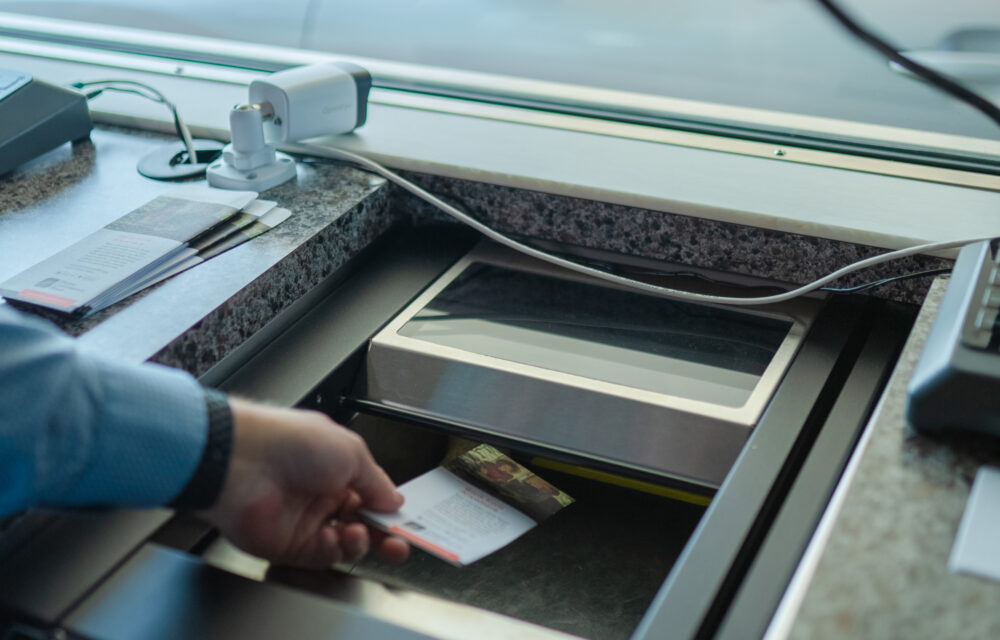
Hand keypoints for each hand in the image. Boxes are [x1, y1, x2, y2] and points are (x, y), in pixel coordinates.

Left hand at [198, 398, 409, 567]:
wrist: (242, 461)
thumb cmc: (290, 442)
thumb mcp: (351, 452)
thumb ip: (377, 482)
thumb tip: (394, 500)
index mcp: (337, 469)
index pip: (371, 498)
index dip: (388, 512)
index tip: (404, 524)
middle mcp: (321, 496)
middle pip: (361, 525)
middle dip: (382, 537)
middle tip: (397, 545)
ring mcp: (304, 521)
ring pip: (344, 545)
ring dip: (357, 542)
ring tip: (356, 533)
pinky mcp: (286, 544)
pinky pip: (320, 556)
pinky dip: (332, 551)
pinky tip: (331, 538)